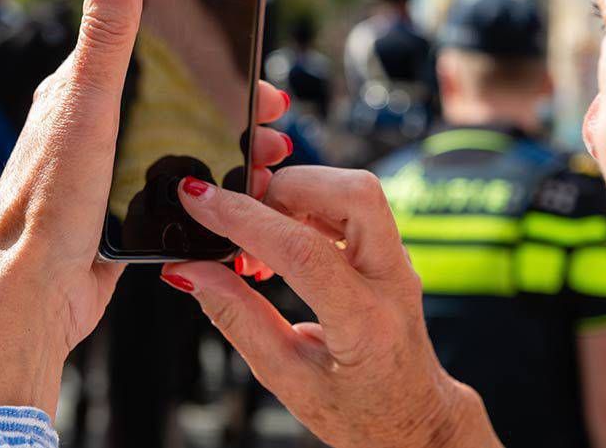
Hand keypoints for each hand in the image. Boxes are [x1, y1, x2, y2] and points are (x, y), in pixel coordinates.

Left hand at [0, 0, 292, 425]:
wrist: (31, 295)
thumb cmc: (49, 202)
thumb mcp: (87, 107)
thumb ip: (108, 37)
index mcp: (80, 91)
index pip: (153, 52)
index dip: (210, 59)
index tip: (254, 69)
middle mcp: (94, 127)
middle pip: (180, 102)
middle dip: (235, 110)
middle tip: (273, 124)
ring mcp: (110, 171)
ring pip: (185, 146)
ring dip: (233, 151)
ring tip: (269, 165)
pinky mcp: (124, 212)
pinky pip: (181, 189)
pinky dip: (217, 189)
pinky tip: (240, 201)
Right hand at [163, 167, 502, 447]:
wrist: (415, 418)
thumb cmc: (359, 410)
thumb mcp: (288, 380)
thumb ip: (238, 320)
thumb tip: (190, 270)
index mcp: (366, 324)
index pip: (304, 251)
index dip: (244, 219)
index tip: (197, 197)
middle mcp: (393, 281)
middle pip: (354, 193)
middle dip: (286, 187)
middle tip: (241, 215)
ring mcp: (400, 261)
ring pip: (357, 189)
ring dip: (297, 196)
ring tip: (260, 241)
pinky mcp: (393, 251)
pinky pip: (355, 204)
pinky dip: (310, 207)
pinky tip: (284, 241)